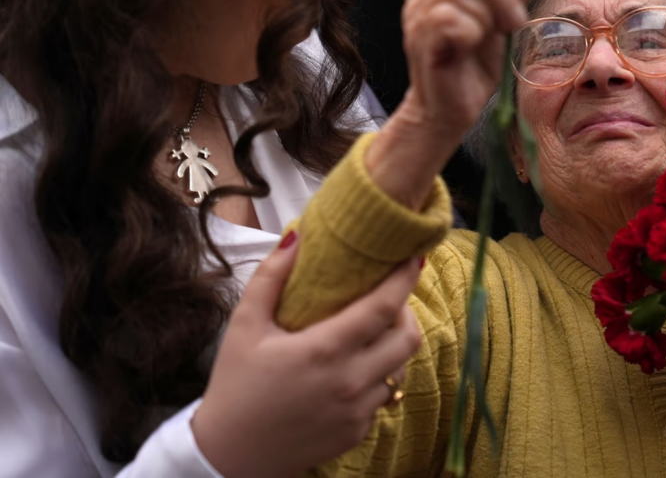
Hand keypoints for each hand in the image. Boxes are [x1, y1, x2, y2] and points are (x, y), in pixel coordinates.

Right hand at [192, 234, 423, 477]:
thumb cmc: (235, 387)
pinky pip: (382, 397)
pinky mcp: (356, 433)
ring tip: (369, 335)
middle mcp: (349, 383)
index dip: (404, 279)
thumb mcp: (244, 327)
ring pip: (400, 369)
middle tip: (387, 300)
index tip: (413, 259)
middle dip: (405, 313)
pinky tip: (351, 370)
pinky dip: (376, 378)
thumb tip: (297, 235)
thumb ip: (271, 277)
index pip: (383, 308)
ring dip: (392, 347)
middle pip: (408, 338)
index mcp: (324, 351)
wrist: (227, 458)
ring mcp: (357, 412)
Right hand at [399, 0, 537, 141]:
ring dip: (488, 13)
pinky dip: (472, 31)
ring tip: (492, 36)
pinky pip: (450, 17)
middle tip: (512, 21)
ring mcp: (419, 10)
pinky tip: (470, 46)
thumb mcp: (504, 20)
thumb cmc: (475, 65)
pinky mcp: (421, 37)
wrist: (450, 110)